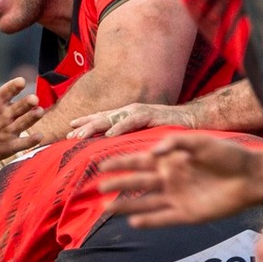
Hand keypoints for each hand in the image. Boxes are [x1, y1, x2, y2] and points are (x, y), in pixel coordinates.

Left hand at [0, 50, 41, 166]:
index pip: (8, 90)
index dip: (14, 86)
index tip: (20, 82)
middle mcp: (6, 113)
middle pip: (20, 106)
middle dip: (27, 103)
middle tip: (34, 99)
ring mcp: (9, 129)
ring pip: (23, 122)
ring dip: (32, 117)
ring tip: (39, 111)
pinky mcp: (9, 146)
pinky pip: (21, 143)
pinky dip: (30, 140)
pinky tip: (38, 136)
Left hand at [67, 101, 191, 140]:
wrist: (194, 120)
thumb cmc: (169, 129)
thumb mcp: (144, 134)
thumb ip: (130, 139)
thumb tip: (113, 150)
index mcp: (127, 116)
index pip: (102, 119)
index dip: (85, 124)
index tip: (68, 132)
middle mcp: (130, 111)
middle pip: (102, 118)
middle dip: (84, 127)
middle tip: (68, 137)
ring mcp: (140, 111)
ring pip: (112, 118)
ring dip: (95, 127)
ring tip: (80, 136)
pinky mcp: (151, 115)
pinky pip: (133, 121)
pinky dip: (120, 127)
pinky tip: (110, 135)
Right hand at [99, 133, 262, 227]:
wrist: (253, 177)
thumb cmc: (230, 155)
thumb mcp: (202, 142)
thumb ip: (177, 143)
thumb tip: (153, 151)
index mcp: (171, 160)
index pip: (139, 161)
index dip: (120, 163)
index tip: (101, 164)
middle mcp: (170, 179)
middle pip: (137, 182)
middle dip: (117, 184)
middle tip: (97, 187)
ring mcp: (177, 197)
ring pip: (145, 202)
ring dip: (126, 204)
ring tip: (106, 208)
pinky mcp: (187, 214)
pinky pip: (163, 218)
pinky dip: (148, 221)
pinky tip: (133, 222)